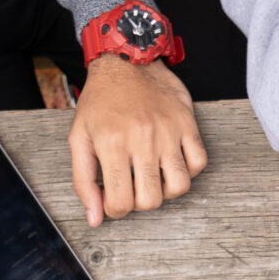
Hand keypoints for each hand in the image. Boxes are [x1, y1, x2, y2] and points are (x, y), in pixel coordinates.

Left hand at [70, 57, 207, 224]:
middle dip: (139, 202)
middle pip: (151, 201)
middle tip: (132, 187)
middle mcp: (142, 139)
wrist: (126, 60)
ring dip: (165, 190)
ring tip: (153, 176)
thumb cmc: (101, 101)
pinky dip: (187, 171)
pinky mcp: (187, 124)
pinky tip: (171, 162)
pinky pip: (198, 163)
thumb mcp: (79, 138)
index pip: (120, 203)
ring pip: (179, 187)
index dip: (114, 211)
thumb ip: (83, 181)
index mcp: (111, 143)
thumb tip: (94, 218)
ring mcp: (168, 132)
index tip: (113, 199)